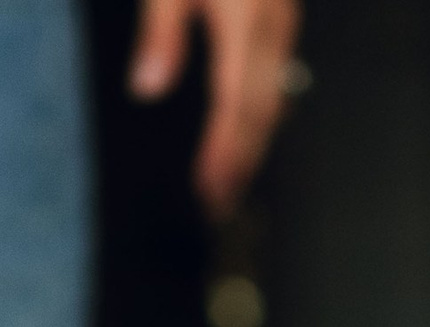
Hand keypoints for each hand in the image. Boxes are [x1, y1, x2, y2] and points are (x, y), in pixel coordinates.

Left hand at [129, 0, 298, 216]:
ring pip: (275, 101)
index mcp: (243, 23)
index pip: (235, 104)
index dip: (224, 152)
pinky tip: (252, 134)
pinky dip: (265, 116)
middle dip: (242, 164)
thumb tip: (147, 87)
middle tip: (220, 205)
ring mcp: (283, 23)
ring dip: (255, 147)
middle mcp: (271, 27)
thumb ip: (160, 32)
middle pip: (261, 114)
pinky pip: (280, 80)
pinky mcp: (282, 18)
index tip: (208, 188)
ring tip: (233, 183)